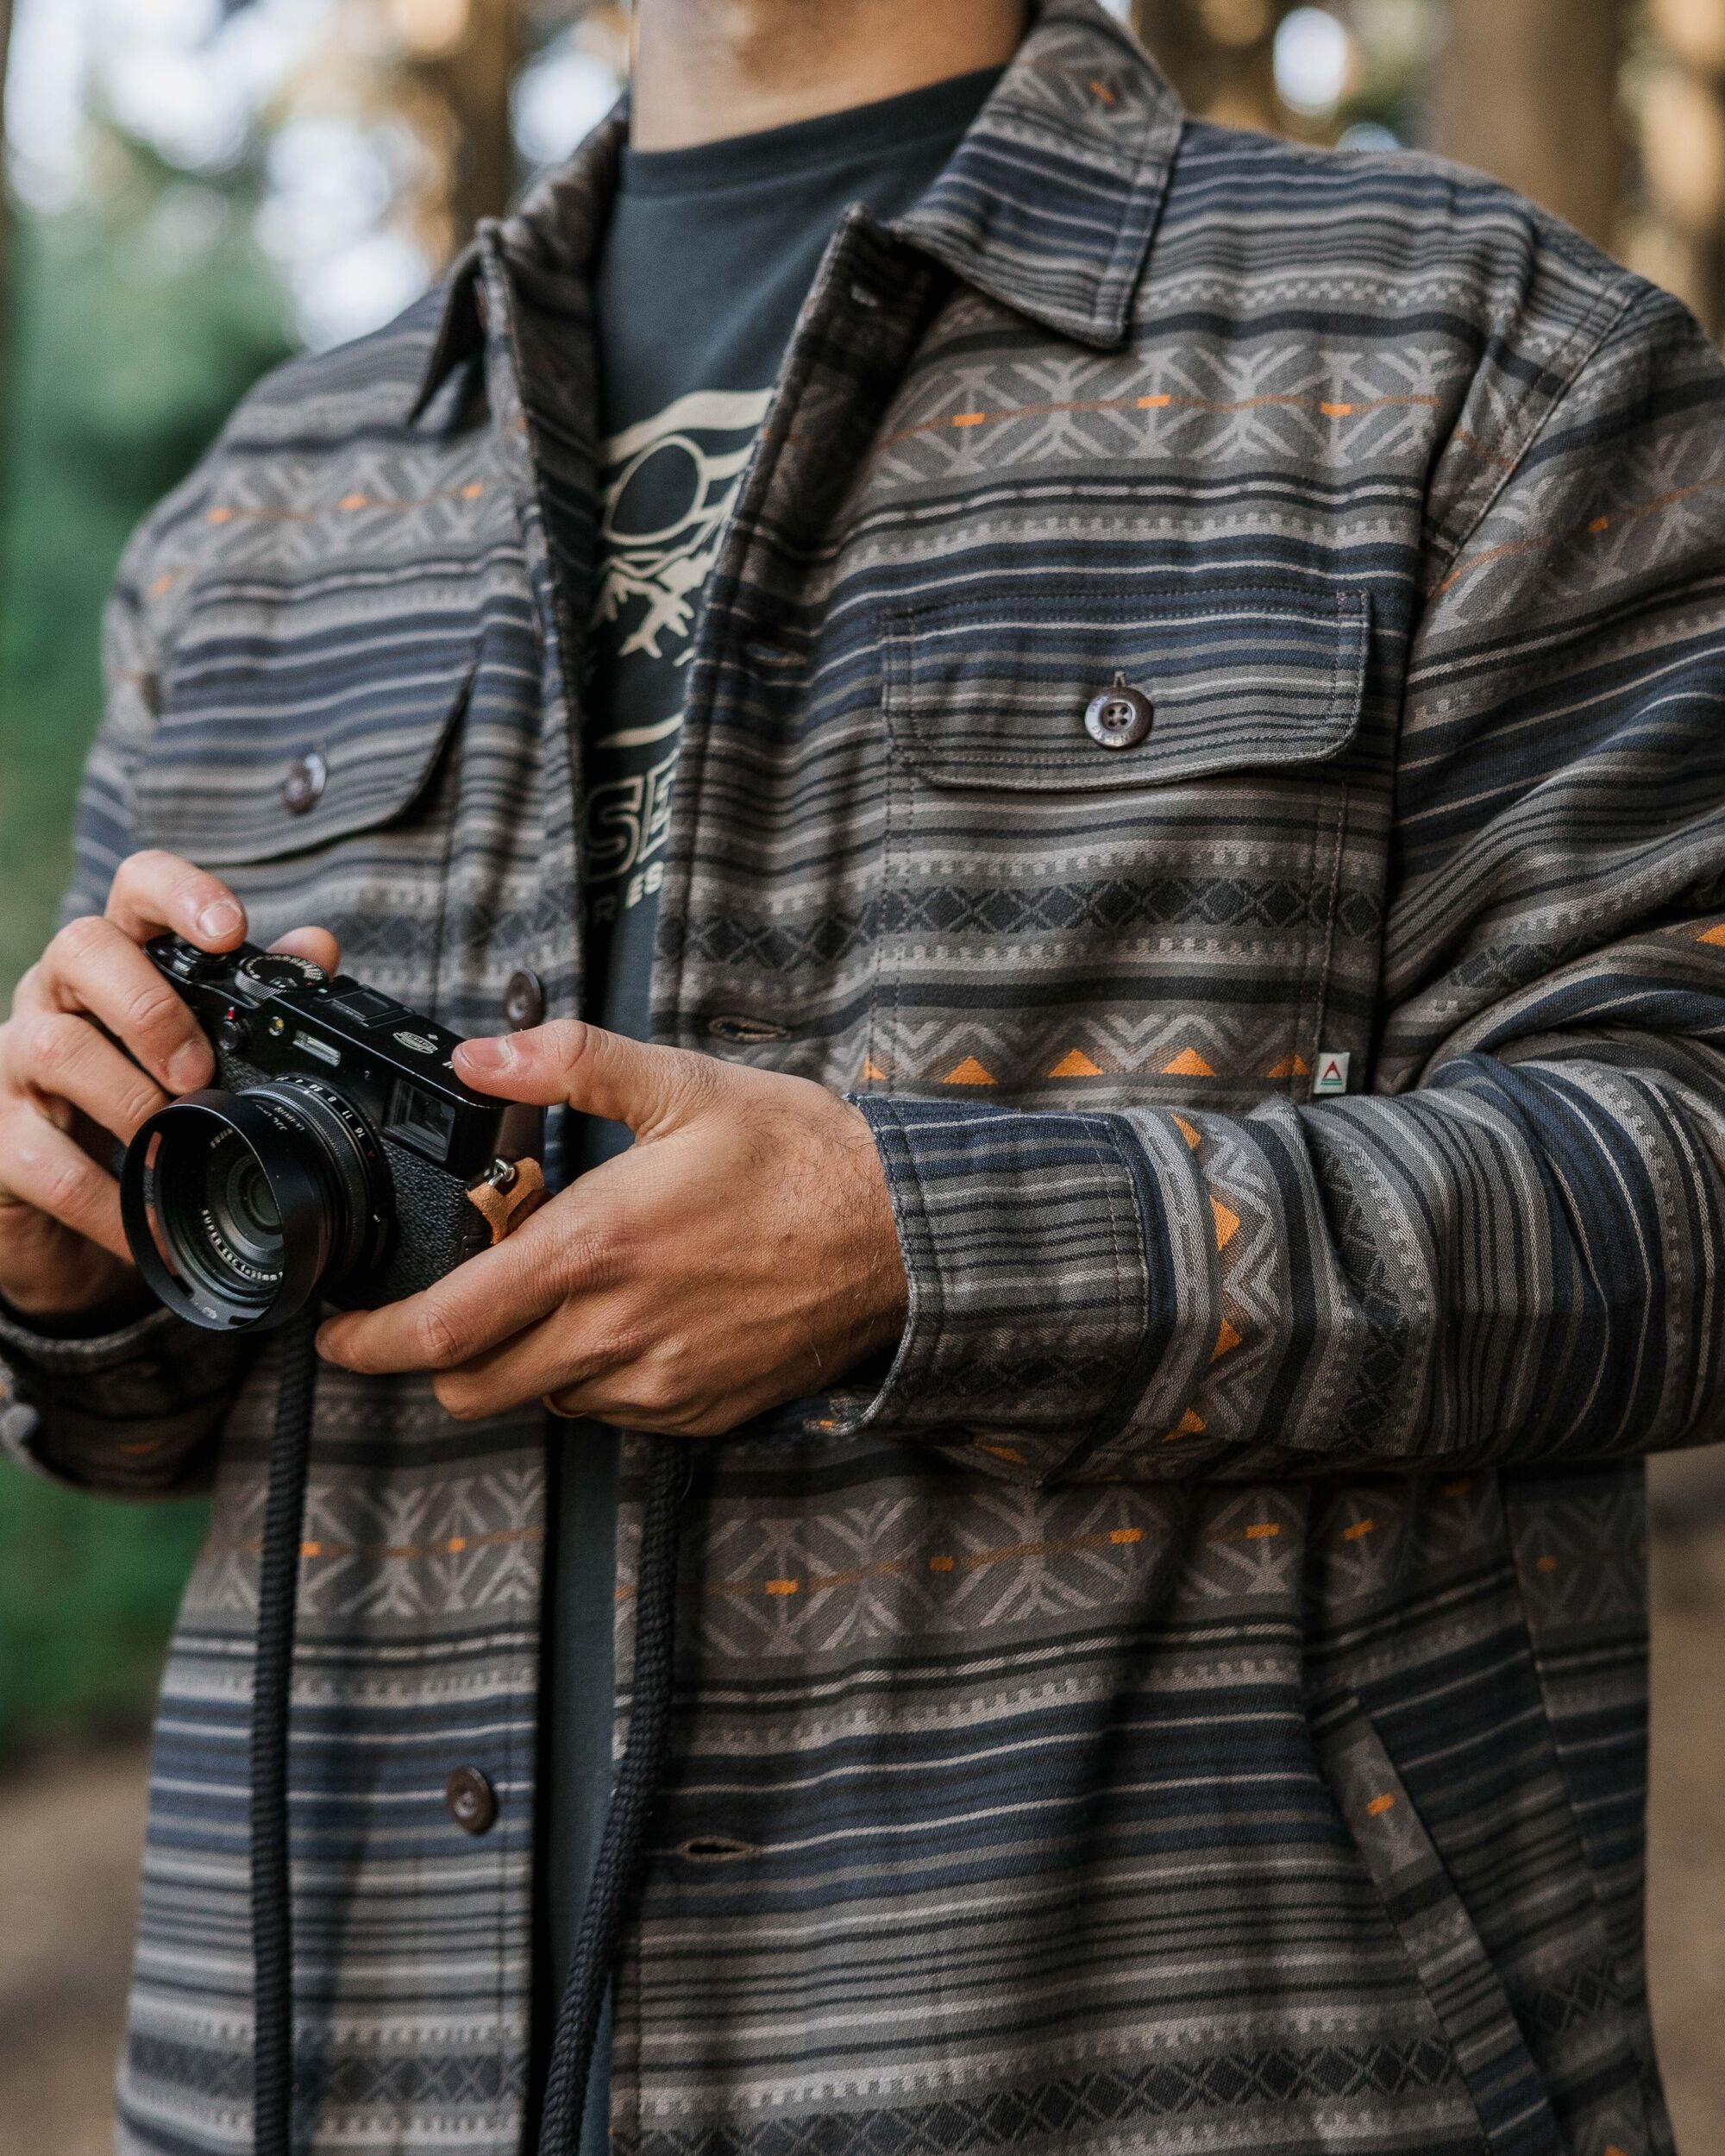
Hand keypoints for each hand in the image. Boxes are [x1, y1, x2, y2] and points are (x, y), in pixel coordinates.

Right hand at [0, 849, 337, 1320]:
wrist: (59, 1202)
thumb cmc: (130, 1100)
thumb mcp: (196, 1047)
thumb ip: (253, 996)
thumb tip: (318, 950)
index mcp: (118, 962)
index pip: (137, 888)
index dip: (181, 894)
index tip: (230, 930)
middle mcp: (57, 995)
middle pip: (82, 947)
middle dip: (149, 1005)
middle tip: (198, 1069)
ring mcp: (16, 1060)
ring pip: (54, 1045)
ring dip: (127, 1096)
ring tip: (171, 1136)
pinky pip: (43, 1160)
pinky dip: (103, 1196)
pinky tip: (143, 1218)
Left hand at [316, 1022, 908, 1434]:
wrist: (904, 1234)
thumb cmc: (799, 1155)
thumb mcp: (681, 1085)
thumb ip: (567, 1066)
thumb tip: (476, 1058)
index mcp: (593, 1250)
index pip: (443, 1326)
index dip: (369, 1343)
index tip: (339, 1332)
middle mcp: (615, 1332)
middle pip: (471, 1386)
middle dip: (434, 1358)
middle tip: (443, 1308)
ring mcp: (659, 1384)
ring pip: (540, 1399)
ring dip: (520, 1361)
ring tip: (561, 1293)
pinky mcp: (700, 1412)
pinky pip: (611, 1414)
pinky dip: (592, 1377)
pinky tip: (629, 1318)